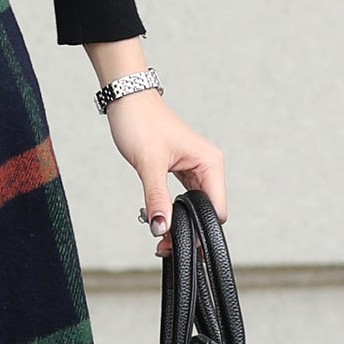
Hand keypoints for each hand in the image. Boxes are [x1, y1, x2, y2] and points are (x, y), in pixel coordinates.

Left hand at [103, 92, 226, 258]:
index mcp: (210, 163)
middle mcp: (208, 166)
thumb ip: (157, 198)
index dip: (200, 229)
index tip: (175, 241)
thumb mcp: (148, 163)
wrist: (126, 100)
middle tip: (161, 243)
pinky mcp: (182, 169)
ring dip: (179, 220)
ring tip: (157, 233)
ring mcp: (196, 168)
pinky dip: (173, 209)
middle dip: (188, 229)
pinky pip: (184, 197)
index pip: (217, 210)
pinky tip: (157, 215)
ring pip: (195, 206)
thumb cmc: (140, 122)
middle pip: (207, 211)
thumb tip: (161, 229)